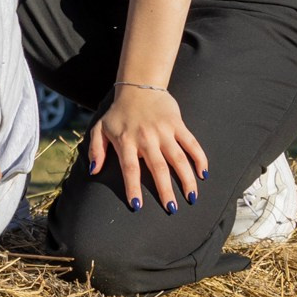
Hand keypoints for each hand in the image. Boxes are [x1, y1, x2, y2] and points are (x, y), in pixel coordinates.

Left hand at [88, 85, 207, 216]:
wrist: (138, 87)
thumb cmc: (118, 113)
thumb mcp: (100, 129)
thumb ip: (96, 150)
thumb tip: (94, 172)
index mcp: (126, 142)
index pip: (130, 169)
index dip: (133, 187)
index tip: (137, 205)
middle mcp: (146, 138)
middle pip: (158, 168)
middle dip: (165, 190)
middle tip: (172, 209)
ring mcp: (164, 131)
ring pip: (178, 158)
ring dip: (186, 179)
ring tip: (191, 197)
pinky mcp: (178, 125)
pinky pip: (191, 143)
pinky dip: (199, 158)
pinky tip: (203, 174)